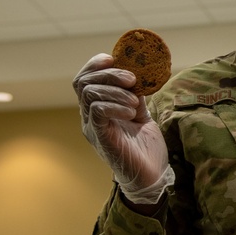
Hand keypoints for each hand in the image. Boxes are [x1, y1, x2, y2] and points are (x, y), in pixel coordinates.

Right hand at [73, 53, 170, 203]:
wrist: (152, 176)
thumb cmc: (146, 147)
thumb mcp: (142, 113)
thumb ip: (136, 94)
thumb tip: (140, 72)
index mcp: (97, 108)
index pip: (84, 79)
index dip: (95, 64)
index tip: (114, 58)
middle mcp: (89, 116)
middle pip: (83, 82)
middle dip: (108, 74)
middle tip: (132, 79)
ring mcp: (92, 126)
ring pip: (89, 94)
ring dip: (115, 90)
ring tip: (135, 101)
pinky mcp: (100, 137)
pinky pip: (97, 111)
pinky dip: (114, 104)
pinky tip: (131, 111)